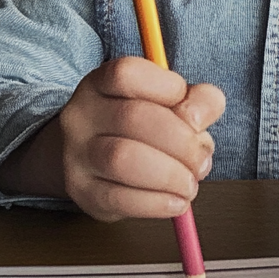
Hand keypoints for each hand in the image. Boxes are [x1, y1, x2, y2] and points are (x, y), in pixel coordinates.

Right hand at [59, 56, 224, 221]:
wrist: (91, 158)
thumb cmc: (138, 126)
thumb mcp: (168, 102)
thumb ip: (196, 100)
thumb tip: (201, 117)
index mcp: (100, 82)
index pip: (128, 74)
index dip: (168, 88)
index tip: (192, 111)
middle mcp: (82, 114)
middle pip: (133, 118)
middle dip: (181, 142)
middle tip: (201, 159)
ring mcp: (77, 155)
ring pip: (123, 159)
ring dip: (170, 175)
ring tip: (190, 182)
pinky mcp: (83, 193)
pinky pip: (120, 199)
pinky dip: (158, 203)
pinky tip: (176, 201)